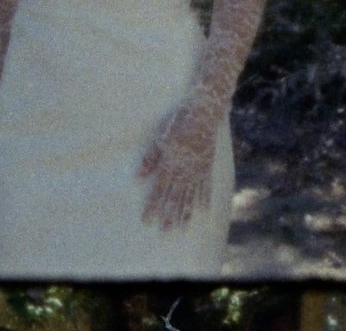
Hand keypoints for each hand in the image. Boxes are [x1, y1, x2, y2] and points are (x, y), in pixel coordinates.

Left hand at [137, 99, 218, 229]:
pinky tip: (203, 210)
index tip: (147, 221)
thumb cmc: (179, 122)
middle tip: (165, 232)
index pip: (159, 191)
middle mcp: (184, 171)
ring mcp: (198, 170)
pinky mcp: (207, 166)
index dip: (153, 206)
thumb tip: (138, 177)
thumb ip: (151, 159)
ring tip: (182, 227)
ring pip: (191, 196)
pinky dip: (204, 199)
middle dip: (169, 216)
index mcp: (171, 164)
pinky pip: (206, 186)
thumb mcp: (161, 138)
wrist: (204, 113)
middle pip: (175, 198)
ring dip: (186, 212)